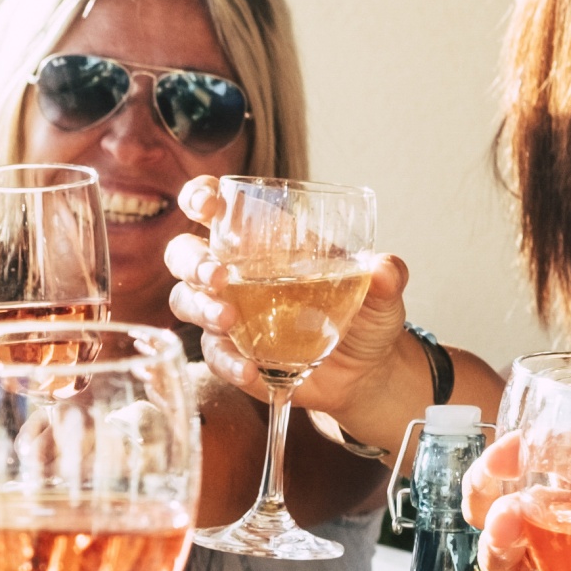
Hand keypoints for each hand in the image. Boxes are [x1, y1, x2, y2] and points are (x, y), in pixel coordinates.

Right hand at [164, 176, 413, 425]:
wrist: (366, 373)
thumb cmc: (366, 316)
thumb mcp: (382, 294)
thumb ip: (386, 277)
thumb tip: (385, 268)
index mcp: (265, 240)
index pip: (217, 208)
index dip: (200, 198)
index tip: (205, 204)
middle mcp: (236, 272)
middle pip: (184, 253)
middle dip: (193, 261)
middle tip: (218, 276)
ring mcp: (228, 314)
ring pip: (186, 300)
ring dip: (201, 307)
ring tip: (229, 320)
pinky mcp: (232, 354)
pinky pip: (213, 354)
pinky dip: (227, 361)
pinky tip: (250, 369)